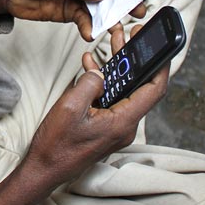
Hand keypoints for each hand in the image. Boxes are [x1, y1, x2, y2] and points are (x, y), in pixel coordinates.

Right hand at [0, 25, 169, 204]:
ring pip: (123, 90)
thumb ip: (90, 84)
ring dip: (117, 66)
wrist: (43, 169)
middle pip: (138, 86)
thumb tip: (100, 73)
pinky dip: (103, 82)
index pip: (153, 90)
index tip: (160, 45)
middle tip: (130, 35)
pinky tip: (92, 65)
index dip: (161, 66)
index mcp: (123, 122)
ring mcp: (115, 127)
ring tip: (112, 41)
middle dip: (134, 57)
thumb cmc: (56, 146)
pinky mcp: (104, 127)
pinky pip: (110, 99)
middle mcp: (124, 126)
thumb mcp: (71, 107)